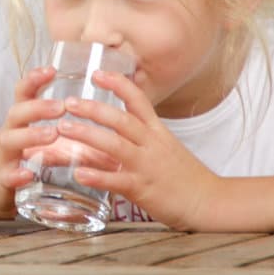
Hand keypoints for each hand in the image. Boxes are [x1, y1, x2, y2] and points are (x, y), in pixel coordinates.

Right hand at [0, 66, 65, 217]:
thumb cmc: (29, 159)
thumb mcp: (46, 138)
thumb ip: (68, 125)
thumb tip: (107, 115)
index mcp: (22, 119)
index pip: (23, 92)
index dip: (34, 79)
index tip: (52, 70)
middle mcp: (10, 132)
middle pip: (17, 111)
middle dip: (38, 106)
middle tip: (62, 106)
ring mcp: (4, 156)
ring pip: (10, 139)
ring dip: (31, 135)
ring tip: (52, 134)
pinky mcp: (3, 180)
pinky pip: (7, 175)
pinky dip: (17, 174)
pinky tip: (28, 174)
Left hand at [57, 71, 220, 229]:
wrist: (209, 201)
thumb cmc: (184, 175)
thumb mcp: (164, 146)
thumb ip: (139, 136)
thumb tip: (111, 126)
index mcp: (156, 131)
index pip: (138, 99)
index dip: (118, 84)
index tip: (96, 73)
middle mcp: (151, 144)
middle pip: (121, 119)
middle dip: (93, 109)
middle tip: (68, 103)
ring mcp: (146, 166)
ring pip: (115, 145)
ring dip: (87, 135)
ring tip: (64, 129)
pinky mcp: (143, 189)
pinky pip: (117, 180)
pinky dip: (97, 176)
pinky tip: (78, 173)